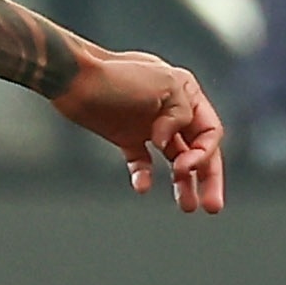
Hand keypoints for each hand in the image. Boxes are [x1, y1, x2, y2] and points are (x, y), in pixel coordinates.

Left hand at [53, 47, 226, 212]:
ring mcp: (148, 125)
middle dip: (207, 178)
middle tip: (212, 207)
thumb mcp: (164, 85)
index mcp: (187, 94)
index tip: (182, 165)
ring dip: (183, 183)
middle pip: (198, 150)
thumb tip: (167, 143)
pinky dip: (144, 176)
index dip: (203, 154)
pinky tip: (143, 188)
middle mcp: (171, 111)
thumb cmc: (119, 77)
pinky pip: (141, 161)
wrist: (73, 77)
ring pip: (174, 159)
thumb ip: (179, 114)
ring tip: (189, 207)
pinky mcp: (124, 136)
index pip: (209, 132)